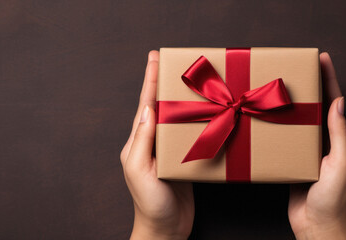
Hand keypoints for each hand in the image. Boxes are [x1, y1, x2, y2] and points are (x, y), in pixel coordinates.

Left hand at [120, 51, 193, 239]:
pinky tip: (207, 112)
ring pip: (177, 118)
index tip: (155, 57)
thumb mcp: (141, 171)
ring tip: (193, 81)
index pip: (146, 104)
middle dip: (166, 82)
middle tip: (176, 62)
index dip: (150, 80)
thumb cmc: (149, 204)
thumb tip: (147, 109)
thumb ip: (143, 141)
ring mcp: (169, 151)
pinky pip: (190, 135)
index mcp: (139, 142)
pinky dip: (197, 120)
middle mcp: (154, 143)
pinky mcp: (185, 160)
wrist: (166, 230)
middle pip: (161, 106)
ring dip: (184, 98)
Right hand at [288, 52, 345, 239]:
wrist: (316, 228)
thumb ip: (339, 135)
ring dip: (293, 105)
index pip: (336, 104)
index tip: (322, 59)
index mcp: (342, 142)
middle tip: (297, 68)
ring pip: (301, 123)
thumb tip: (339, 102)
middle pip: (318, 109)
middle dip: (310, 87)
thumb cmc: (334, 200)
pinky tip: (270, 118)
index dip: (329, 80)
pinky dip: (280, 127)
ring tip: (281, 87)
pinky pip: (288, 141)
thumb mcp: (341, 165)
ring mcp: (310, 154)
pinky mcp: (295, 164)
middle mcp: (327, 144)